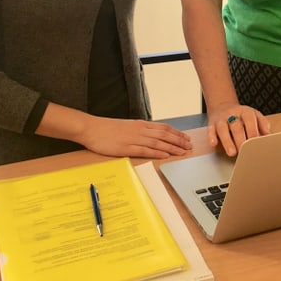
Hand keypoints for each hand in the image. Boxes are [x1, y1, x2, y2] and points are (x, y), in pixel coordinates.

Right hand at [78, 116, 192, 158]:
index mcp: (140, 124)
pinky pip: (144, 150)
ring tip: (182, 152)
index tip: (186, 138)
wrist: (91, 128)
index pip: (163, 128)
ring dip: (172, 147)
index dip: (177, 133)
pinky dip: (156, 152)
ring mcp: (133, 139)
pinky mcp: (126, 148)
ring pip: (157, 142)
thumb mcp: (126, 126)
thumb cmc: (107, 128)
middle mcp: (139, 130)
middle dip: (179, 141)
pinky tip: (165, 155)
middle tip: (189, 146)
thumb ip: (139, 130)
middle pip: (164, 135)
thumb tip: (151, 136)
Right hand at [207, 103, 270, 156]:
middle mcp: (233, 114)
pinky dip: (211, 136)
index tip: (255, 144)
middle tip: (244, 152)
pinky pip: (210, 130)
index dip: (253, 132)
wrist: (223, 106)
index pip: (250, 121)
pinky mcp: (212, 123)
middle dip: (240, 140)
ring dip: (228, 141)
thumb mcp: (254, 115)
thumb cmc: (242, 116)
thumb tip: (269, 134)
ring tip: (232, 152)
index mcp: (245, 112)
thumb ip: (262, 123)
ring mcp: (221, 118)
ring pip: (223, 129)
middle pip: (236, 126)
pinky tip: (214, 143)